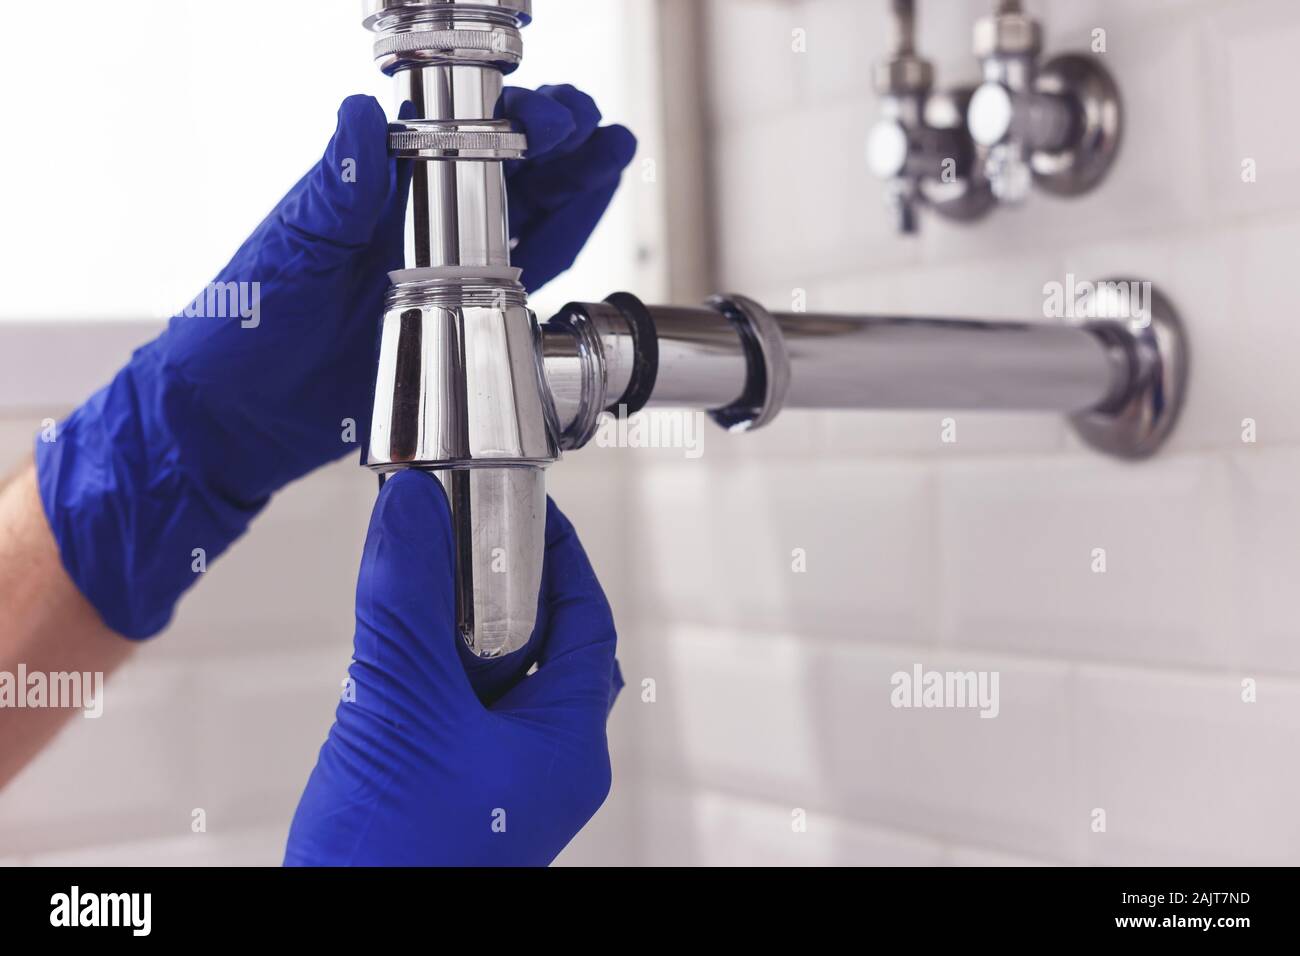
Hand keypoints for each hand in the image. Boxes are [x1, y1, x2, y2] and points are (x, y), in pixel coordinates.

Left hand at [36, 87, 634, 638]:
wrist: (239, 416)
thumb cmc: (246, 324)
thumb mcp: (289, 250)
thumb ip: (335, 191)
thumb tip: (358, 114)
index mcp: (377, 187)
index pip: (452, 134)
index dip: (503, 116)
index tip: (539, 110)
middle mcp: (420, 221)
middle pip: (505, 166)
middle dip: (556, 140)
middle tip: (589, 128)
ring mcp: (448, 270)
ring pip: (529, 214)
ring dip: (574, 183)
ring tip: (612, 153)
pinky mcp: (466, 318)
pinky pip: (527, 276)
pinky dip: (564, 244)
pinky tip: (590, 210)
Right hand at [284, 471, 622, 865]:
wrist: (337, 934)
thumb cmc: (393, 857)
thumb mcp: (401, 705)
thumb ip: (406, 601)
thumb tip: (411, 508)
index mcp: (568, 742)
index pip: (589, 622)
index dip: (564, 559)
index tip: (526, 511)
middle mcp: (548, 765)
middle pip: (548, 649)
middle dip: (504, 593)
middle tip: (460, 545)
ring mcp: (504, 787)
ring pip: (499, 683)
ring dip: (462, 634)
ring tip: (419, 591)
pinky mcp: (458, 799)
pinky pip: (460, 718)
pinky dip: (434, 676)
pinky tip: (393, 664)